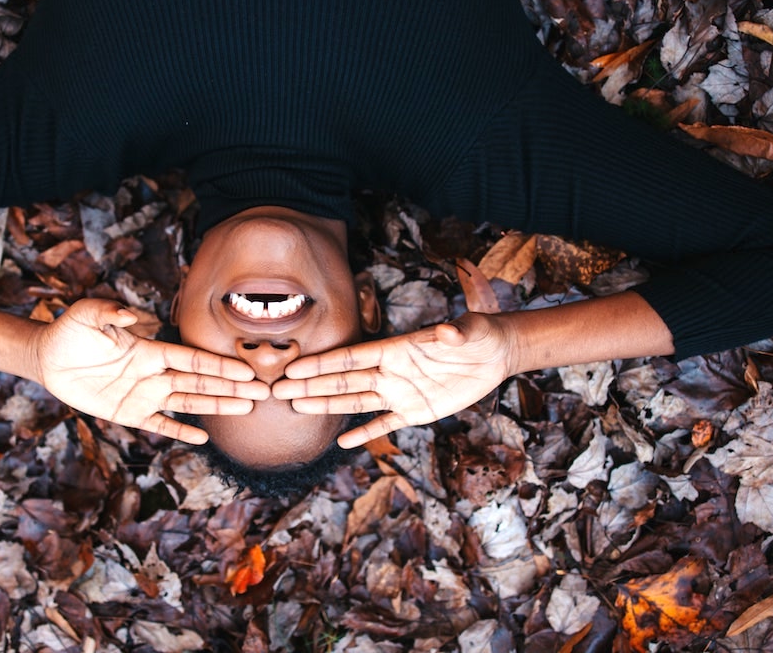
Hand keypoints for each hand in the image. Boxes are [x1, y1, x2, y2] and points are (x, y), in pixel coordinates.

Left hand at [32, 299, 262, 443]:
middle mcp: (153, 374)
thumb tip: (134, 317)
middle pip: (199, 382)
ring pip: (188, 403)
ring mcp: (143, 396)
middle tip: (262, 392)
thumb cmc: (70, 331)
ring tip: (246, 408)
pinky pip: (159, 425)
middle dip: (230, 387)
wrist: (48, 358)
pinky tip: (203, 438)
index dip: (218, 365)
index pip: (191, 360)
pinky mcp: (127, 414)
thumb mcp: (86, 314)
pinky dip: (180, 432)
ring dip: (217, 406)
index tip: (246, 369)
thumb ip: (110, 311)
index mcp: (149, 350)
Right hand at [272, 312, 512, 447]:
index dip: (323, 363)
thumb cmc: (479, 334)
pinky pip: (385, 424)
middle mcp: (391, 372)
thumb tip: (446, 332)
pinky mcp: (416, 411)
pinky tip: (344, 441)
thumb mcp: (470, 330)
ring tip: (298, 408)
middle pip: (343, 380)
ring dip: (327, 404)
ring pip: (356, 400)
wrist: (494, 353)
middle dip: (311, 385)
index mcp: (396, 349)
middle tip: (278, 391)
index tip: (295, 368)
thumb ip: (453, 333)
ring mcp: (400, 393)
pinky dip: (366, 433)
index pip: (352, 357)